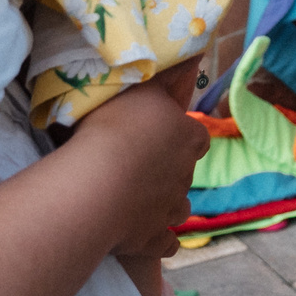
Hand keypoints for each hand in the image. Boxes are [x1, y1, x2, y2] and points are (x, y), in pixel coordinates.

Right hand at [70, 74, 208, 262]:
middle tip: (139, 163)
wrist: (98, 182)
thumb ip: (168, 74)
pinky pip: (166, 243)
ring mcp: (171, 209)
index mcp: (189, 138)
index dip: (181, 134)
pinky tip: (145, 236)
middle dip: (169, 169)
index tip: (161, 133)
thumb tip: (196, 52)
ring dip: (165, 204)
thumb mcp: (142, 87)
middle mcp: (187, 174)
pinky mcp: (154, 238)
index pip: (197, 136)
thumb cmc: (117, 125)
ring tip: (139, 198)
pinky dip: (160, 241)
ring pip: (179, 207)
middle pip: (185, 171)